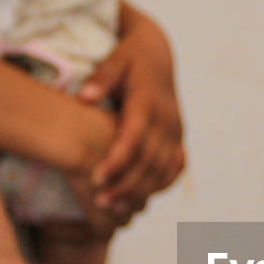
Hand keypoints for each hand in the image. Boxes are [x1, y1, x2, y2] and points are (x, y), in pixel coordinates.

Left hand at [78, 1, 184, 223]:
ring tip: (114, 208)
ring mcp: (176, 131)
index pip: (134, 138)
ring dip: (140, 191)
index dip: (117, 161)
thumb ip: (101, 77)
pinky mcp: (178, 138)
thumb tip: (85, 97)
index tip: (95, 179)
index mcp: (148, 102)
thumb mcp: (115, 59)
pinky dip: (160, 185)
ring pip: (162, 169)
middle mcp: (167, 120)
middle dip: (125, 184)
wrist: (157, 54)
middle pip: (149, 161)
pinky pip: (175, 168)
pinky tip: (140, 199)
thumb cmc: (128, 57)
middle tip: (100, 203)